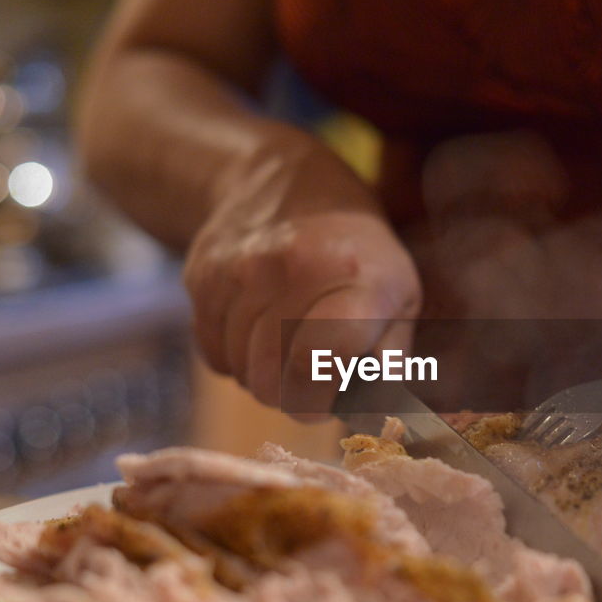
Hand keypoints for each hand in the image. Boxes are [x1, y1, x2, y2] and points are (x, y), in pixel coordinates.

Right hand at [185, 199, 421, 418]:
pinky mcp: (202, 278)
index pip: (322, 359)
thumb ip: (390, 362)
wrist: (282, 182)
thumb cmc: (358, 254)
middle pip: (271, 381)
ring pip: (240, 372)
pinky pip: (213, 354)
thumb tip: (373, 420)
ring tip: (289, 342)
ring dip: (264, 375)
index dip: (322, 398)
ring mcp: (239, 272)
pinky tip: (258, 328)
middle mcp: (290, 269)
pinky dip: (235, 356)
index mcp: (355, 276)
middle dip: (294, 395)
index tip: (331, 398)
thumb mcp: (399, 297)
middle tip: (314, 376)